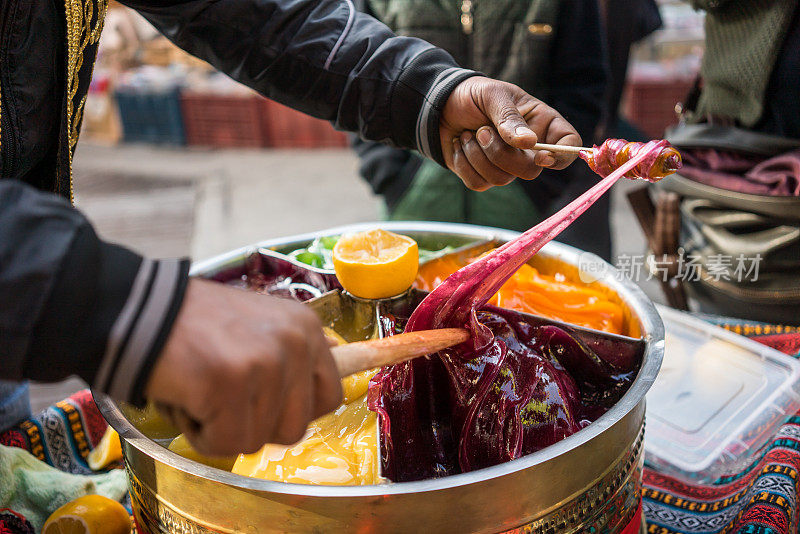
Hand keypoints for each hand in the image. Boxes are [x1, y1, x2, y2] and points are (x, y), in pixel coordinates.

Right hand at [144, 279, 341, 455]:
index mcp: (306, 328)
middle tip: (223, 395)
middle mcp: (294, 343)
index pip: (330, 397)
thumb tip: (331, 381)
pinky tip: (185, 397)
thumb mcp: (259, 326)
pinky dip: (198, 433)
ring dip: (221, 427)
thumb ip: (292, 355)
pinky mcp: (229, 384)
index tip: (262, 403)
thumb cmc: (193, 325)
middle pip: (295, 428)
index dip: (293, 411)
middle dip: (255, 424)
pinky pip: (224, 444)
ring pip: (257, 440)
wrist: (138, 308)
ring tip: (200, 388)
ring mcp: (264, 363)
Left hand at [440, 76, 581, 190]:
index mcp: (541, 122)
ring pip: (503, 179)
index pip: (568, 144)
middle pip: (531, 171)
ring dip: (478, 156)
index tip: (540, 154)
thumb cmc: (474, 95)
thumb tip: (528, 142)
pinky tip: (461, 145)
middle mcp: (529, 148)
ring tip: (469, 133)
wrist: (441, 106)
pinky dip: (464, 163)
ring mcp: (507, 164)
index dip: (561, 155)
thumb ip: (509, 117)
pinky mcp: (484, 175)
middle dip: (502, 154)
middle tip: (482, 130)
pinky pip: (479, 183)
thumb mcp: (493, 95)